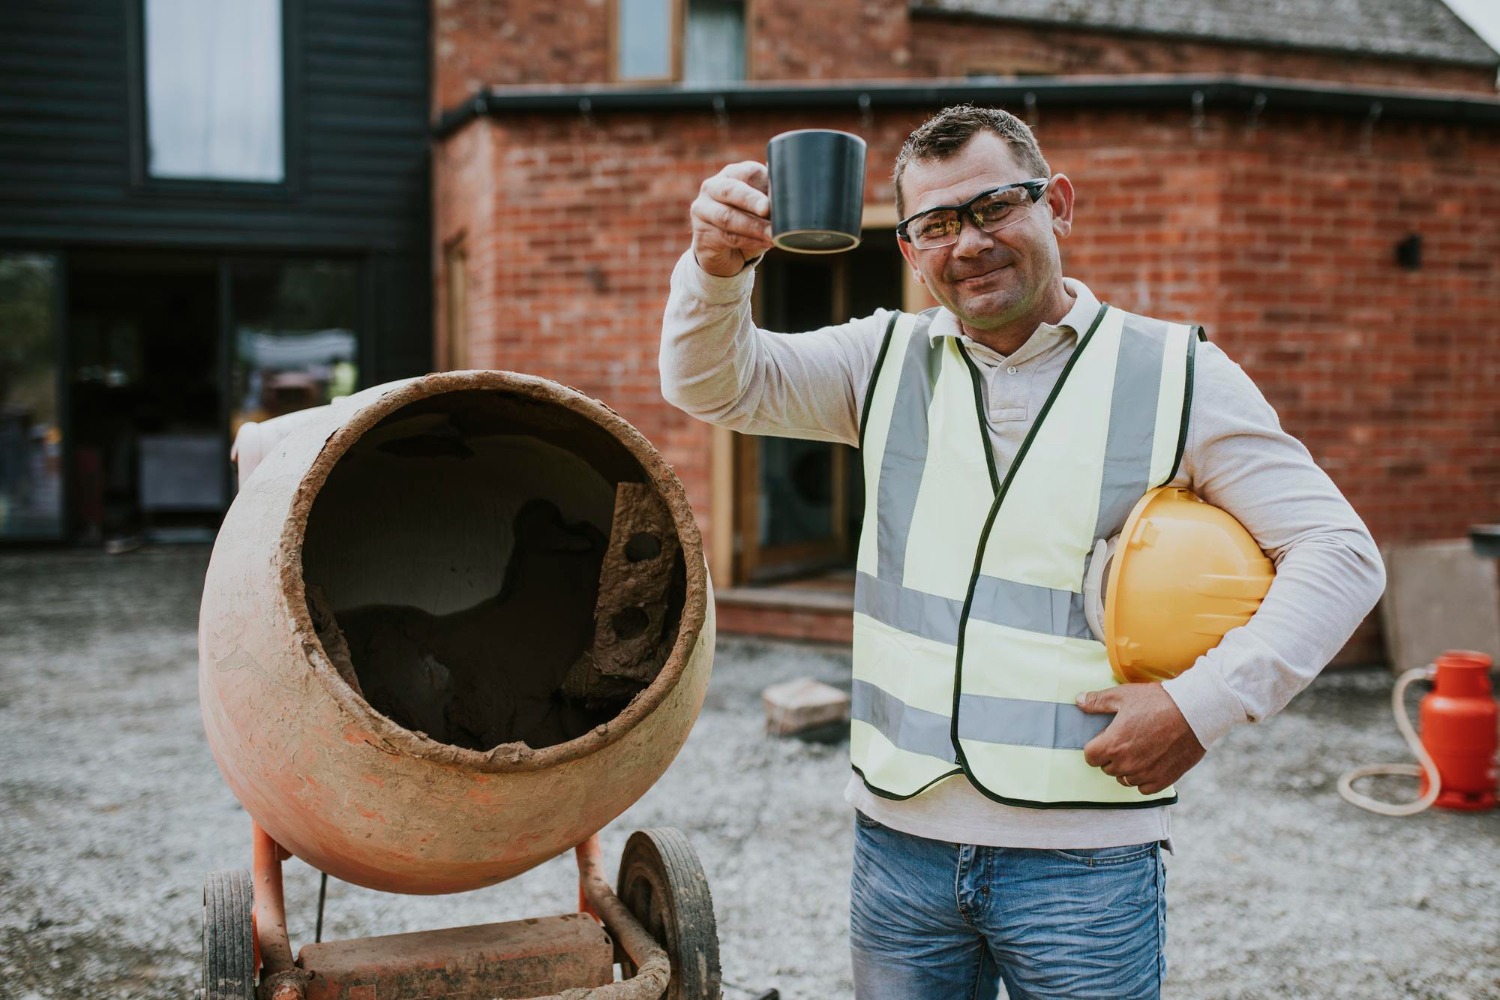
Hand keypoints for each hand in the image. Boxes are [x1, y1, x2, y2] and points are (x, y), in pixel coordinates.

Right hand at [690, 161, 773, 276]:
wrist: (725, 252)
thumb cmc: (750, 222)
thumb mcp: (762, 207)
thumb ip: (774, 198)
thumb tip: (799, 193)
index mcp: (732, 174)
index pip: (747, 171)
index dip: (763, 181)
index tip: (782, 191)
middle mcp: (712, 187)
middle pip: (731, 190)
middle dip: (751, 199)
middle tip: (767, 209)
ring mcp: (703, 210)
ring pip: (728, 218)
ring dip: (753, 227)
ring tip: (773, 234)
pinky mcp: (702, 233)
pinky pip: (727, 237)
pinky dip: (749, 241)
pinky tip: (764, 243)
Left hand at [1077, 683, 1204, 795]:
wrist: (1195, 711)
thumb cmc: (1158, 701)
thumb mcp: (1123, 696)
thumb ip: (1097, 701)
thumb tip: (1078, 701)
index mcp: (1112, 745)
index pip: (1090, 757)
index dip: (1096, 746)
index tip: (1107, 737)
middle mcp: (1126, 764)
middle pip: (1107, 768)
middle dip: (1111, 756)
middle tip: (1126, 739)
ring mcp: (1145, 774)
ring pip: (1124, 779)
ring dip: (1127, 768)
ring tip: (1139, 749)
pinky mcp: (1163, 780)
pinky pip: (1143, 788)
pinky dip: (1144, 779)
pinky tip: (1151, 762)